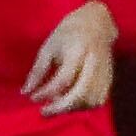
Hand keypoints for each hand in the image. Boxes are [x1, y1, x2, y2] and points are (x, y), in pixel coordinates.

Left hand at [21, 0, 118, 114]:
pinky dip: (83, 106)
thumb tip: (25, 92)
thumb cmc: (69, 33)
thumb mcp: (49, 46)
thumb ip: (38, 71)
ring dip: (72, 108)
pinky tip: (71, 102)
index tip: (33, 98)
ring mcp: (105, 72)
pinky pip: (98, 100)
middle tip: (44, 111)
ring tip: (57, 104)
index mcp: (77, 50)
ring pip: (91, 101)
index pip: (63, 79)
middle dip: (60, 108)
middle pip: (80, 94)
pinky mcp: (110, 79)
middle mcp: (94, 63)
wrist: (98, 23)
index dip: (47, 92)